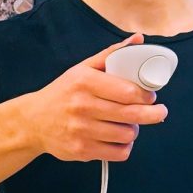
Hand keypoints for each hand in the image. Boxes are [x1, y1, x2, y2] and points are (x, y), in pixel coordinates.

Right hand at [22, 33, 167, 162]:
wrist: (33, 121)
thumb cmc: (64, 92)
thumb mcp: (83, 68)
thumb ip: (112, 54)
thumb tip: (139, 39)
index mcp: (85, 82)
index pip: (129, 92)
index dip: (147, 95)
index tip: (151, 96)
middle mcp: (82, 106)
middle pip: (132, 114)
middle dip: (153, 114)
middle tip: (159, 112)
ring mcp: (81, 130)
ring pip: (127, 134)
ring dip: (134, 129)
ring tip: (129, 123)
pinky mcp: (81, 150)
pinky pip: (118, 153)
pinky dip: (124, 147)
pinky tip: (119, 138)